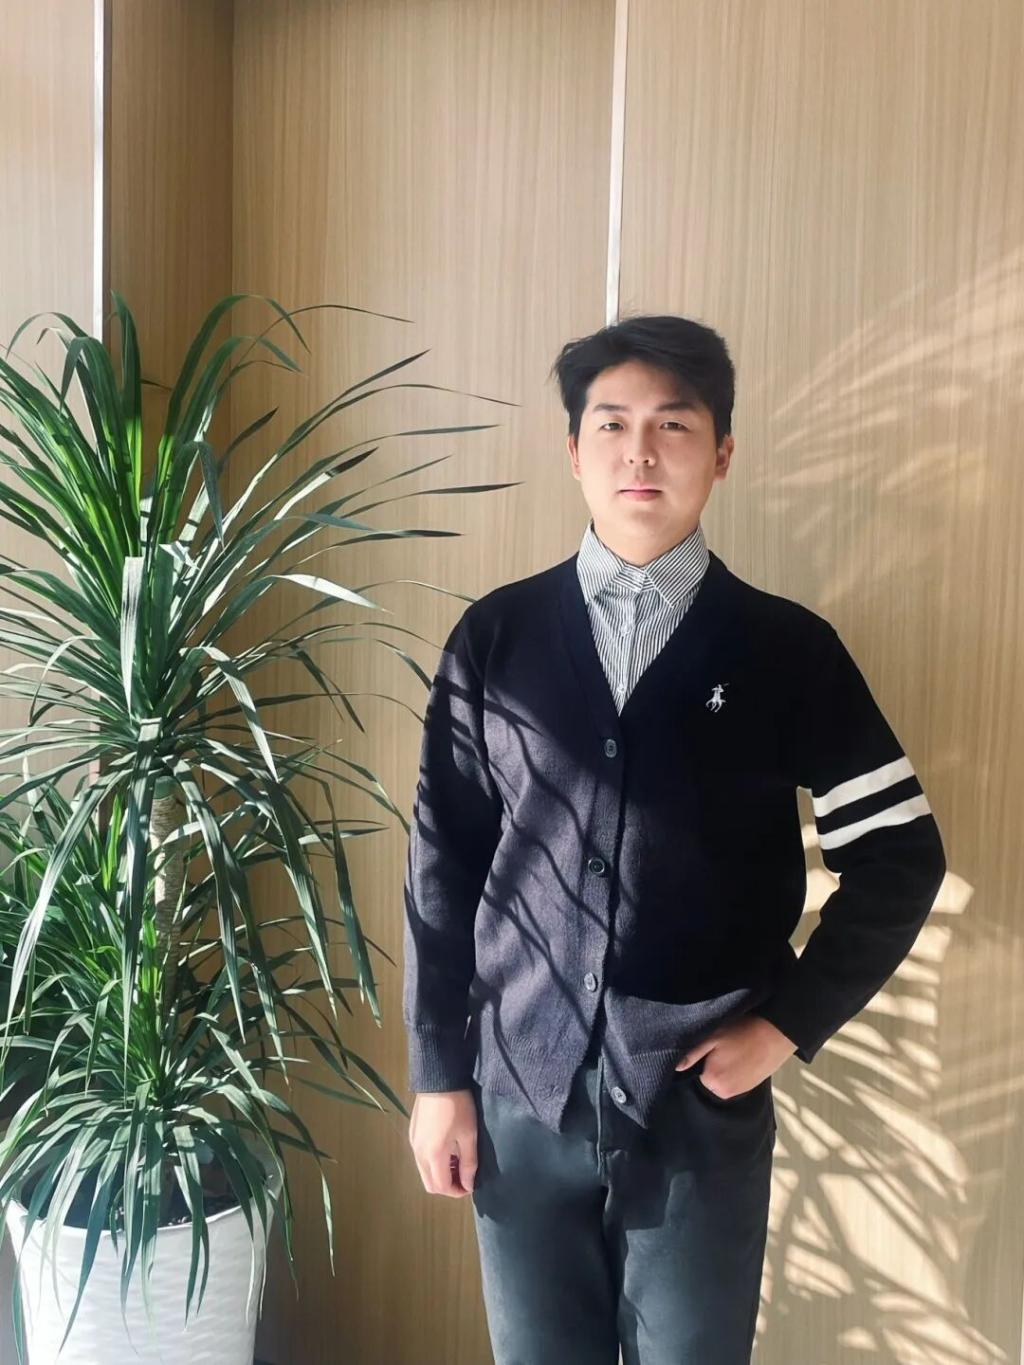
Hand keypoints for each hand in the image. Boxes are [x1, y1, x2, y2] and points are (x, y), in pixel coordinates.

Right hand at [408, 1089, 477, 1197]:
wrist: (439, 1079)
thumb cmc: (458, 1107)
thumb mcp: (469, 1136)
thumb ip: (469, 1164)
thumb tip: (468, 1185)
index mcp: (433, 1156)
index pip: (442, 1187)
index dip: (457, 1191)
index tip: (470, 1185)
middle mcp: (418, 1153)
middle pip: (429, 1184)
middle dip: (447, 1186)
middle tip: (463, 1176)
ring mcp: (413, 1143)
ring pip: (424, 1171)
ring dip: (439, 1174)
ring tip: (456, 1161)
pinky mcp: (412, 1133)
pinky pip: (420, 1158)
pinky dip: (432, 1162)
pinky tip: (446, 1149)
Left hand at [675, 1015, 796, 1098]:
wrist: (778, 1033)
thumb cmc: (743, 1031)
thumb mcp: (713, 1036)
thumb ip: (693, 1054)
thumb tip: (676, 1068)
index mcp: (712, 1081)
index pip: (696, 1072)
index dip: (701, 1057)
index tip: (711, 1044)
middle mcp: (725, 1093)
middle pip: (709, 1078)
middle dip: (712, 1063)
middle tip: (725, 1045)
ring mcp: (741, 1091)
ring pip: (722, 1079)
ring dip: (726, 1066)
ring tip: (736, 1048)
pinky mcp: (752, 1087)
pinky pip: (736, 1080)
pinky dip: (737, 1069)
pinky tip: (744, 1054)